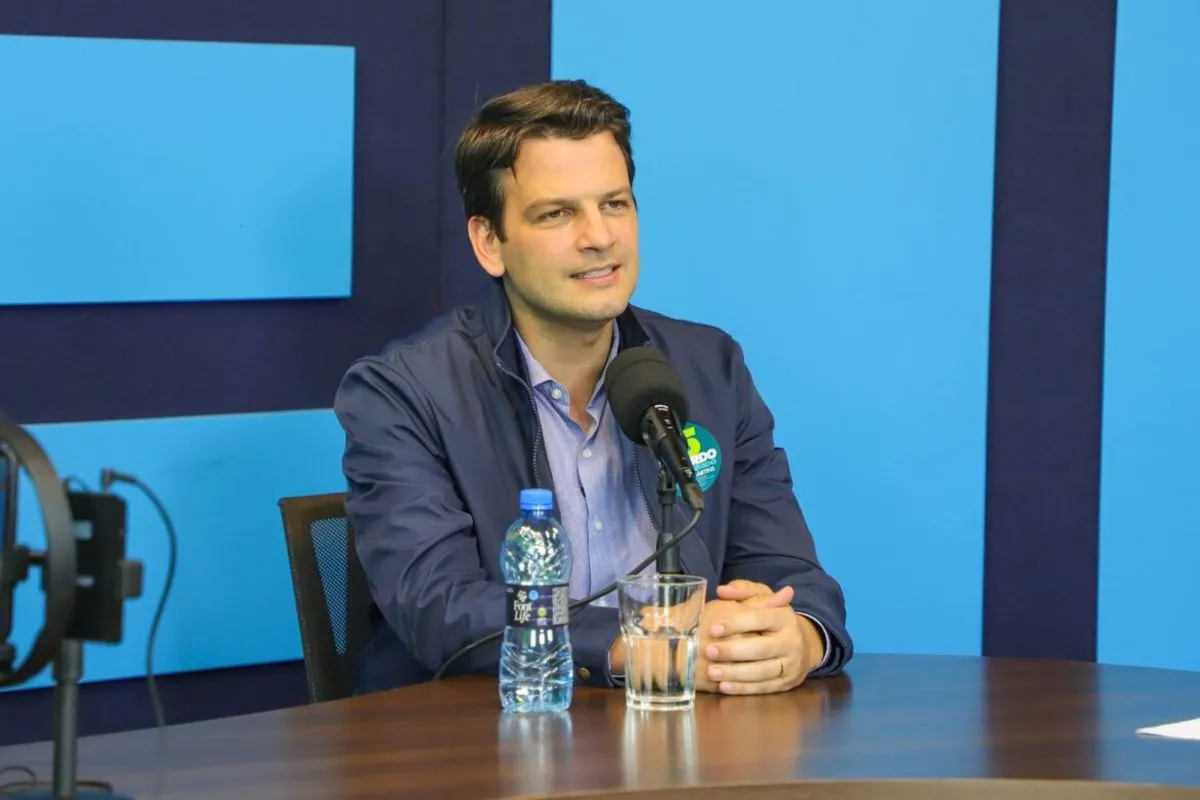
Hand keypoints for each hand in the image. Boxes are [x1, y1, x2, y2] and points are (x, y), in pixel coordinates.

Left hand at [703, 585, 823, 694]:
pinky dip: (742, 688)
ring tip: (712, 672)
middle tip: (708, 651)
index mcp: (784, 617)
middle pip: (761, 648)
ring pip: (761, 672)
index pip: (760, 619)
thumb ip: (742, 590)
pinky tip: (723, 686)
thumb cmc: (772, 617)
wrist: (803, 643)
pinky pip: (763, 688)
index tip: (713, 628)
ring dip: (735, 674)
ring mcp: (791, 665)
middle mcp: (791, 641)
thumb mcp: (762, 598)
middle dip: (732, 651)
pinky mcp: (786, 683)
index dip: (736, 624)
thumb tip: (722, 591)